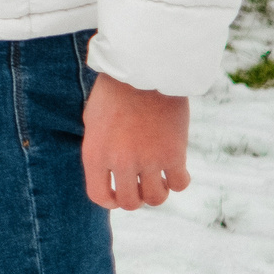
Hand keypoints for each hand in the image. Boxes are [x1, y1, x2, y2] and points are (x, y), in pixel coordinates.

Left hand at [80, 74, 189, 209]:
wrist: (142, 70)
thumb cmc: (115, 92)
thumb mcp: (94, 121)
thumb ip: (100, 150)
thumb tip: (107, 174)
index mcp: (95, 153)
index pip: (99, 196)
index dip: (110, 200)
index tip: (118, 193)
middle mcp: (119, 161)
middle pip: (131, 203)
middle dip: (137, 197)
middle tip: (142, 184)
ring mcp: (147, 160)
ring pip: (156, 199)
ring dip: (158, 191)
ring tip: (158, 177)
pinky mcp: (173, 155)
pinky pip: (179, 184)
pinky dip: (178, 181)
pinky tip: (175, 167)